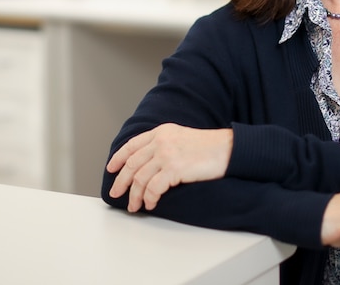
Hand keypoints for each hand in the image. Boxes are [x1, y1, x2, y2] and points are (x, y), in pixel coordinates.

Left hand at [106, 123, 232, 211]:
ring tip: (134, 206)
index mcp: (162, 132)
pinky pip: (153, 188)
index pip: (132, 145)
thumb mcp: (182, 137)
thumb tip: (148, 163)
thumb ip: (164, 144)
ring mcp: (167, 154)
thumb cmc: (210, 146)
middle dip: (121, 181)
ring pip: (140, 178)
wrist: (228, 148)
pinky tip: (151, 204)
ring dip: (134, 195)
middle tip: (116, 193)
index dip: (118, 158)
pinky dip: (149, 198)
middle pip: (132, 163)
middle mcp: (161, 141)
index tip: (111, 168)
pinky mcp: (174, 169)